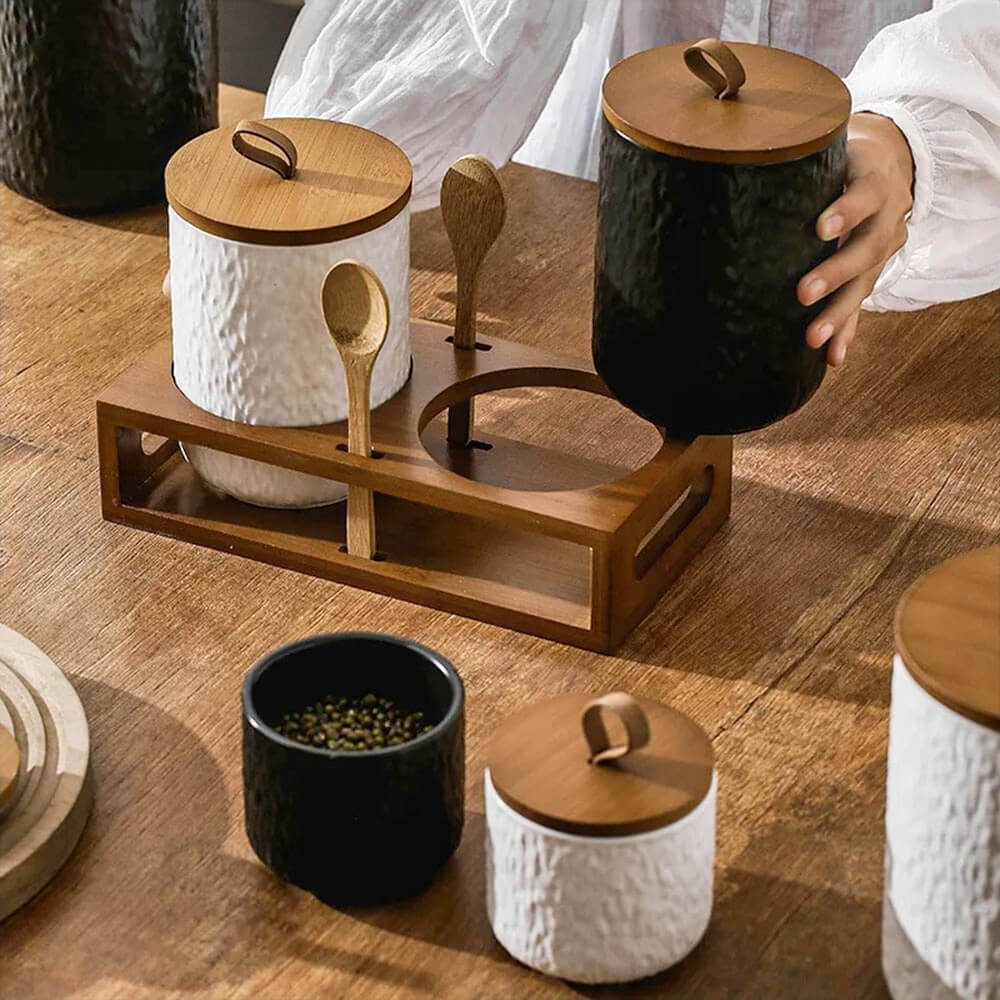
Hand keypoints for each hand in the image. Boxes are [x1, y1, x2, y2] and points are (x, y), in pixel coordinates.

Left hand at [797, 112, 913, 366]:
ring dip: (838, 313)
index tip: (821, 228)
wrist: (886, 162)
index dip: (847, 210)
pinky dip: (847, 331)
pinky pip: (861, 306)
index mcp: (874, 180)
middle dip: (835, 273)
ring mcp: (883, 248)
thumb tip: (737, 156)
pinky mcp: (873, 273)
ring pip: (866, 283)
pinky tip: (833, 357)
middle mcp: (886, 217)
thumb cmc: (839, 157)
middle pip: (866, 248)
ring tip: (814, 338)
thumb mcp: (830, 146)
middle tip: (803, 293)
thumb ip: (800, 157)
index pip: (865, 193)